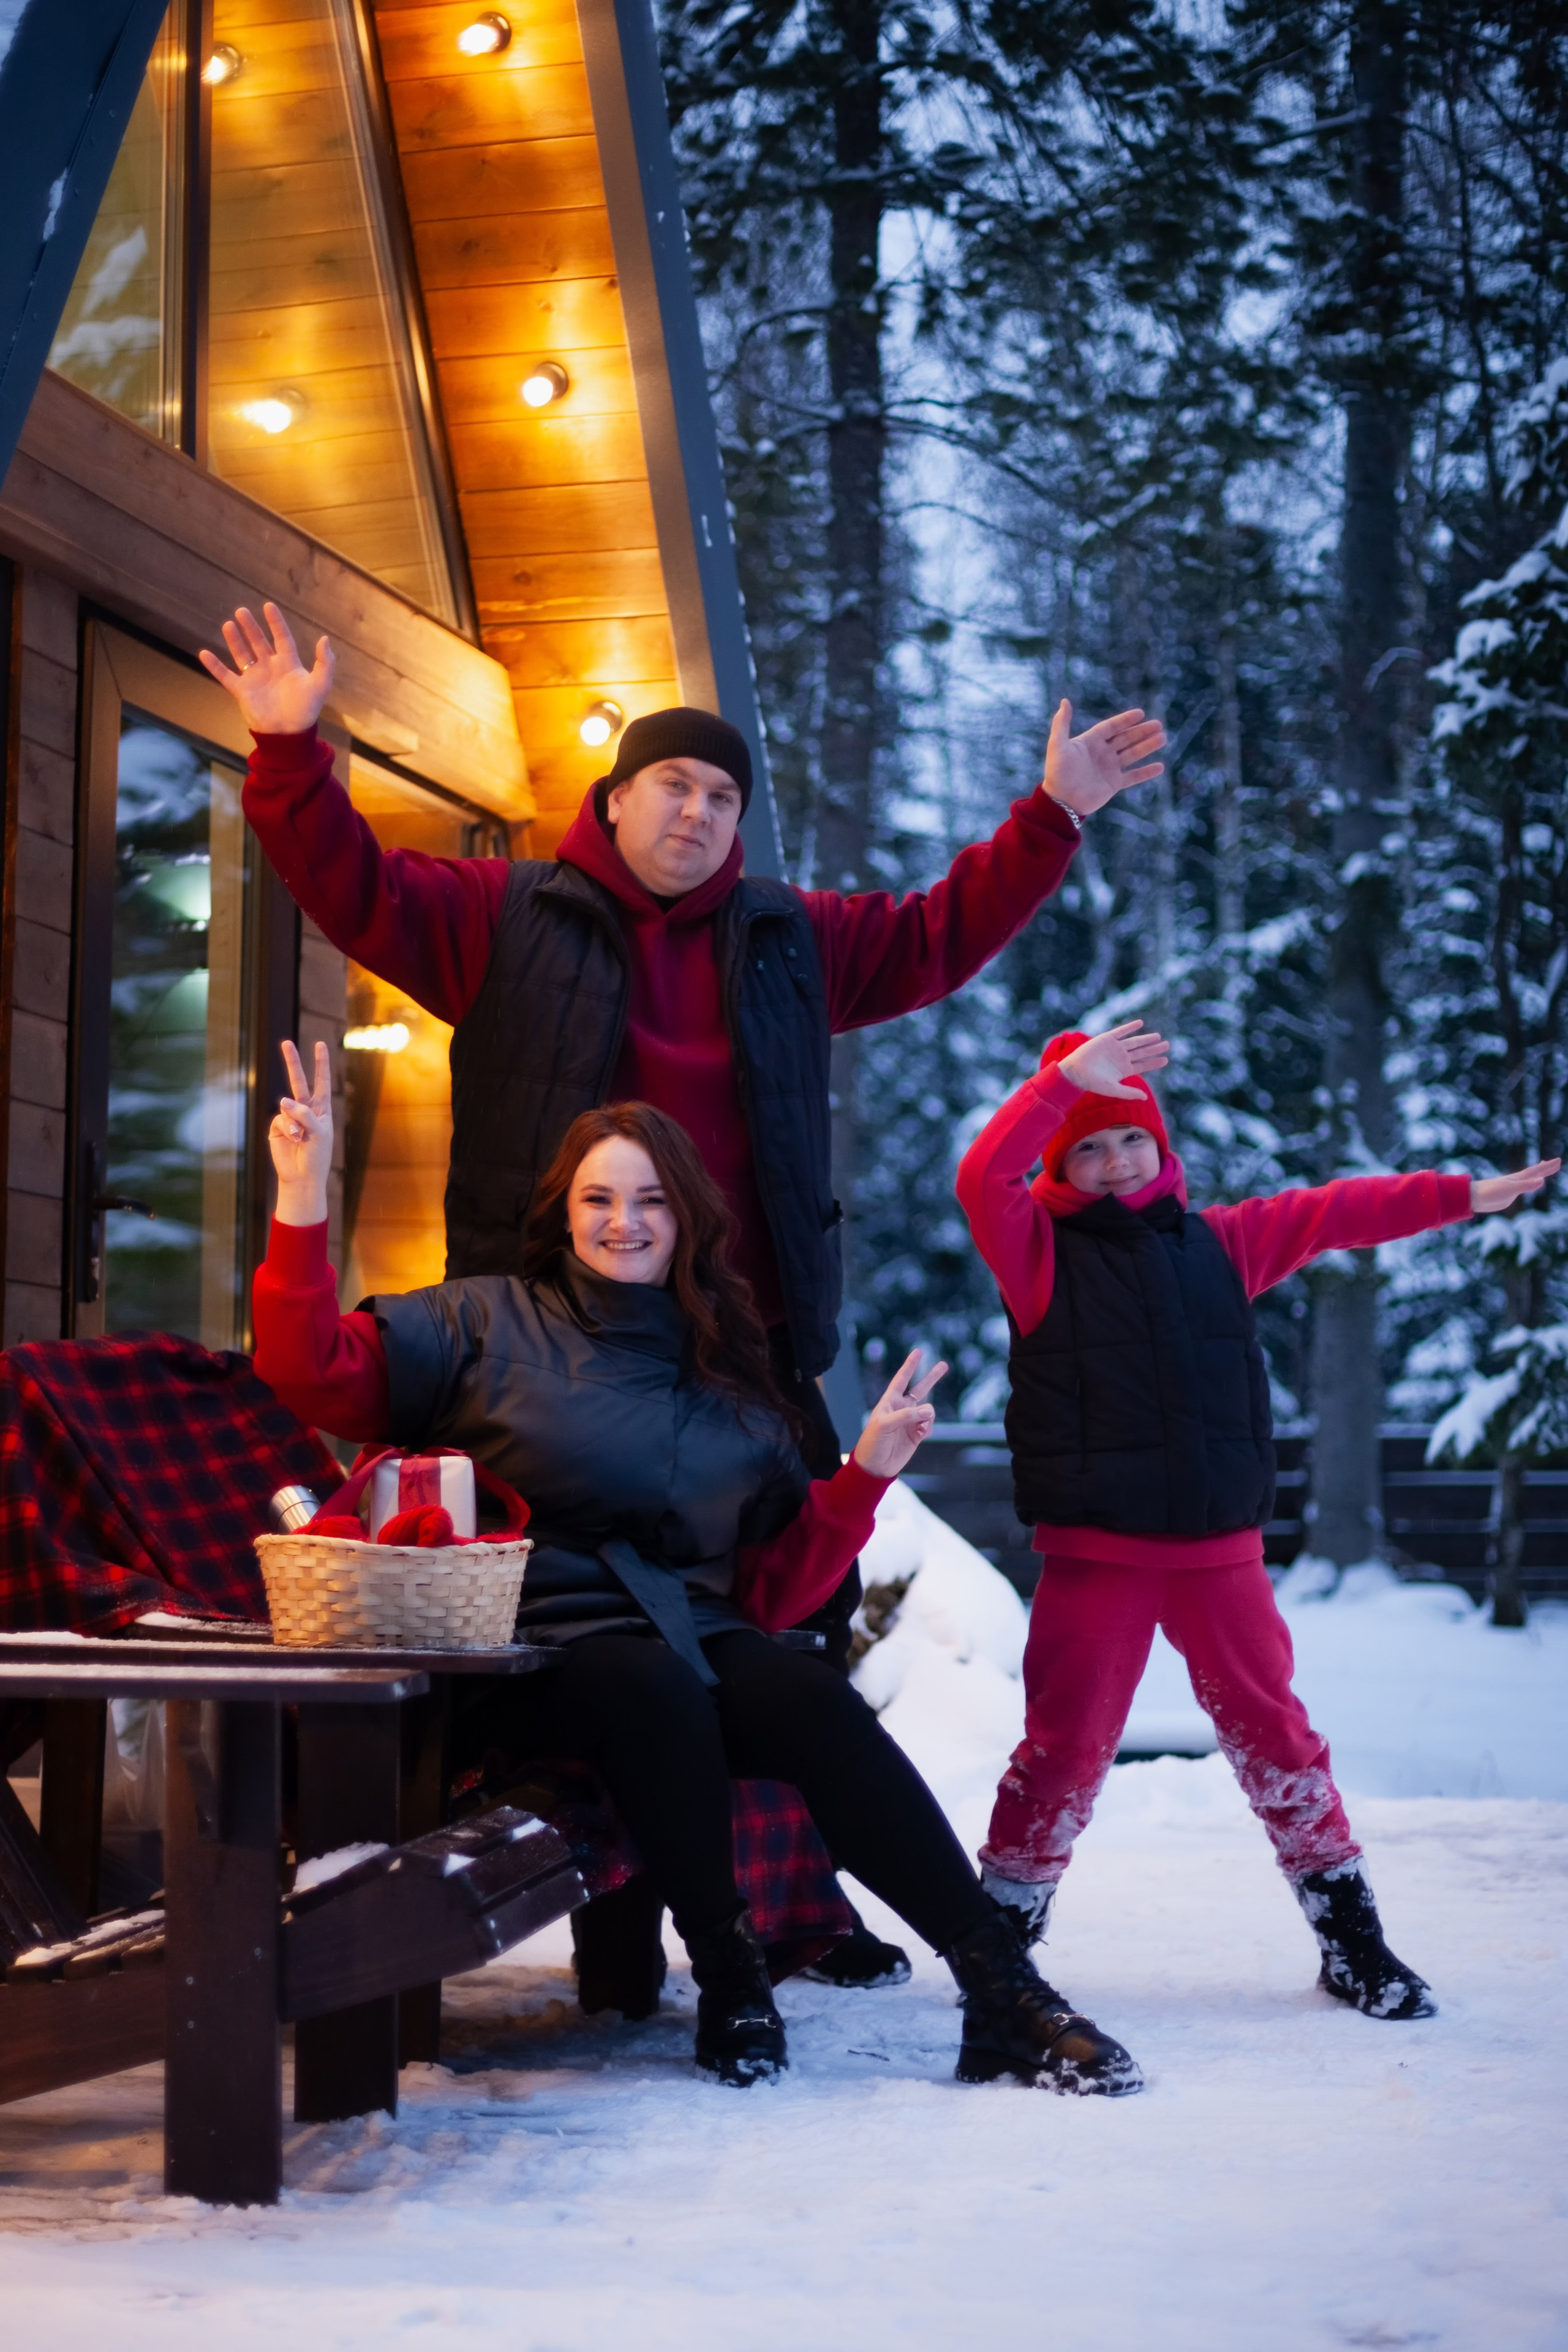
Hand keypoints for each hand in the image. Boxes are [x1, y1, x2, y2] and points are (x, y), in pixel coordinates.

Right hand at [198, 601, 334, 734]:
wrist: (289, 734)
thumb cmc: (306, 710)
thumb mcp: (320, 685)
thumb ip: (325, 663)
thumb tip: (324, 639)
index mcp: (288, 664)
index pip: (282, 638)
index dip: (276, 623)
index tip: (268, 606)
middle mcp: (270, 668)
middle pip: (259, 642)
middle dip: (251, 627)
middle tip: (241, 611)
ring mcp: (255, 678)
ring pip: (242, 654)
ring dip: (234, 640)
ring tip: (228, 624)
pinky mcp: (242, 691)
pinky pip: (225, 676)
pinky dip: (214, 666)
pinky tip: (203, 653)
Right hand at [269, 1039, 332, 1225]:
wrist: (303, 1177)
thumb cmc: (317, 1156)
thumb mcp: (320, 1133)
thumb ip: (304, 1115)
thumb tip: (283, 1100)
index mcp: (321, 1109)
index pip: (321, 1081)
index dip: (321, 1063)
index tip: (319, 1044)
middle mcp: (305, 1110)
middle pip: (298, 1081)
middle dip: (292, 1062)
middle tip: (286, 1043)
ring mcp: (290, 1117)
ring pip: (287, 1105)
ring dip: (295, 1121)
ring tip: (301, 1138)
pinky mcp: (277, 1127)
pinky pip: (280, 1118)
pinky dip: (287, 1128)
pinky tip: (293, 1140)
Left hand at [852, 1350, 947, 1479]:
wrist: (875, 1466)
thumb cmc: (873, 1442)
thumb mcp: (885, 1424)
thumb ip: (906, 1415)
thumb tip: (929, 1411)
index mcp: (889, 1401)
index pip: (901, 1379)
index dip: (910, 1365)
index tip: (918, 1352)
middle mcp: (901, 1408)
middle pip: (920, 1388)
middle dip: (932, 1377)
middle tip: (944, 1365)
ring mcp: (910, 1421)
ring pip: (928, 1410)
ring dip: (928, 1416)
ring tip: (920, 1427)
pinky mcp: (917, 1434)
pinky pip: (929, 1425)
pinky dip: (928, 1428)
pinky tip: (921, 1434)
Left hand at [1041, 697, 1165, 814]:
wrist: (1061, 802)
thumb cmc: (1057, 773)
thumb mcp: (1058, 745)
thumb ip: (1062, 724)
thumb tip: (1065, 701)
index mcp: (1090, 742)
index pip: (1111, 727)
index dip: (1125, 720)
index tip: (1141, 713)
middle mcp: (1102, 753)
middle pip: (1126, 739)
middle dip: (1142, 732)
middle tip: (1159, 725)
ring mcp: (1109, 768)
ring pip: (1132, 754)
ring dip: (1147, 747)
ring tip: (1163, 738)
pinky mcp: (1114, 784)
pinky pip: (1133, 776)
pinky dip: (1146, 772)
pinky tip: (1160, 767)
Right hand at [1057, 1019, 1168, 1098]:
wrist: (1075, 1072)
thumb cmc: (1092, 1083)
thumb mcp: (1113, 1089)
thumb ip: (1129, 1093)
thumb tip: (1145, 1098)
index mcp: (1124, 1070)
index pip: (1143, 1065)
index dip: (1154, 1062)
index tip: (1166, 1060)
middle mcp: (1121, 1058)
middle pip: (1142, 1052)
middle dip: (1154, 1049)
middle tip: (1167, 1045)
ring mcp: (1114, 1048)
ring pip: (1134, 1042)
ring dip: (1146, 1038)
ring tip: (1158, 1036)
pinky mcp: (1106, 1039)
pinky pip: (1121, 1031)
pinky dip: (1130, 1027)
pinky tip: (1140, 1023)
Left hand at [1471, 1158, 1559, 1214]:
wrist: (1473, 1197)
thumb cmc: (1490, 1192)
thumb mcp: (1510, 1189)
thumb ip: (1526, 1186)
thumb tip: (1542, 1180)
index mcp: (1518, 1178)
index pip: (1536, 1171)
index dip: (1547, 1166)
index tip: (1558, 1160)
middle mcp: (1516, 1180)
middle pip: (1534, 1172)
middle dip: (1546, 1168)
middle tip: (1557, 1162)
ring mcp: (1511, 1187)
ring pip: (1528, 1178)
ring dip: (1537, 1174)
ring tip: (1542, 1169)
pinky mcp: (1507, 1194)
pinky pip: (1522, 1186)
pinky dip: (1527, 1183)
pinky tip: (1526, 1183)